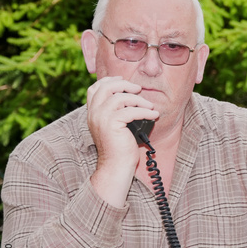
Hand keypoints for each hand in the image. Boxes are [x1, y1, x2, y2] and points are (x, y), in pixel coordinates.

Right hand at [87, 77, 158, 206]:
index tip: (124, 81)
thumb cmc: (120, 149)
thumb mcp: (115, 126)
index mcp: (92, 113)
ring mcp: (101, 118)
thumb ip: (117, 112)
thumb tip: (134, 98)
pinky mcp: (111, 124)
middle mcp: (94, 113)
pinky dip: (145, 111)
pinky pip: (131, 111)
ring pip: (120, 97)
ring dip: (139, 100)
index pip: (95, 88)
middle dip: (124, 84)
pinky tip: (154, 115)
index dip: (109, 81)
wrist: (116, 166)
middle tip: (138, 89)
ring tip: (150, 106)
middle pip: (106, 87)